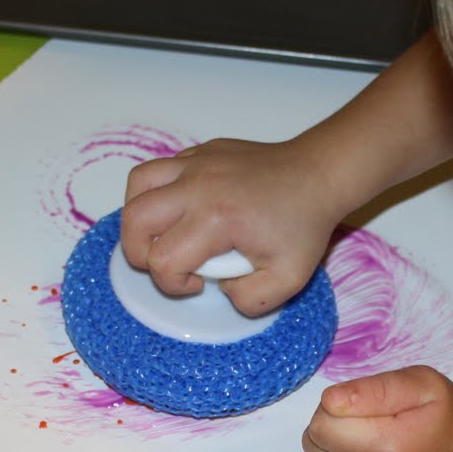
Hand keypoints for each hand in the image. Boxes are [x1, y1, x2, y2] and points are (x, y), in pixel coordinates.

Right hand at [121, 137, 344, 316]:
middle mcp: (198, 186)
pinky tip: (181, 211)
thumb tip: (220, 288)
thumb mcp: (290, 279)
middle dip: (139, 253)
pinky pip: (158, 171)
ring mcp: (195, 163)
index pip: (163, 259)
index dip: (173, 283)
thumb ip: (249, 299)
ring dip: (139, 218)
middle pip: (134, 220)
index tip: (201, 283)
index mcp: (218, 219)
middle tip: (168, 264)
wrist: (318, 174)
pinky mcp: (198, 152)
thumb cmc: (304, 225)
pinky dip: (155, 194)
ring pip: (137, 185)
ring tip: (160, 234)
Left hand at [303, 366, 452, 451]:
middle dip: (327, 427)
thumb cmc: (446, 420)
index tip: (360, 406)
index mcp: (389, 447)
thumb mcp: (421, 385)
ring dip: (326, 450)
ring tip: (360, 440)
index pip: (322, 425)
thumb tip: (329, 402)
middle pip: (313, 448)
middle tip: (361, 421)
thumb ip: (373, 389)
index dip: (333, 408)